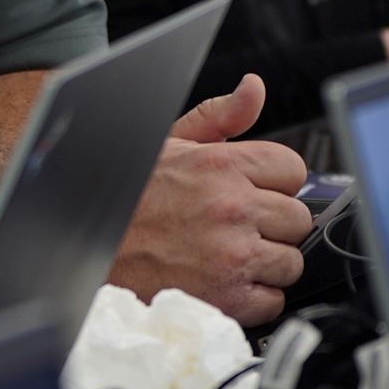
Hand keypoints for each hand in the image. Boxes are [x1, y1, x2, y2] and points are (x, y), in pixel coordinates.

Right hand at [109, 74, 311, 325]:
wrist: (90, 245)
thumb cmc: (128, 195)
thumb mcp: (167, 142)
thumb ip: (219, 116)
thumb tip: (253, 88)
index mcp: (219, 165)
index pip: (292, 168)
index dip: (275, 181)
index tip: (256, 191)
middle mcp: (231, 208)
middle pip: (297, 218)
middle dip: (272, 223)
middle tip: (237, 225)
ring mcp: (233, 256)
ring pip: (291, 262)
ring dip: (265, 262)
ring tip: (228, 253)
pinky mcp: (229, 298)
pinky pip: (274, 300)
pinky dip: (254, 296)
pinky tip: (225, 280)